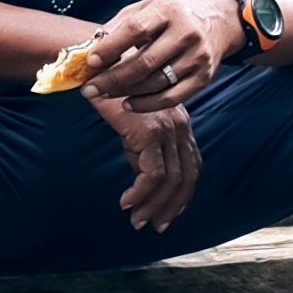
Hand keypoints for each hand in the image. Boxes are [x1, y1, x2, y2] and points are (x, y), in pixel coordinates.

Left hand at [80, 0, 241, 113]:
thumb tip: (92, 47)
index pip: (136, 30)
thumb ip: (121, 25)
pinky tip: (129, 103)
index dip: (111, 47)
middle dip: (113, 78)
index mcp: (168, 11)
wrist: (221, 21)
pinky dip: (147, 104)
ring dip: (125, 92)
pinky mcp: (204, 77)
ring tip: (104, 94)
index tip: (91, 62)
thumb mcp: (149, 7)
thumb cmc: (175, 13)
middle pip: (145, 62)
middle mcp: (186, 33)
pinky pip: (172, 97)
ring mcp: (197, 57)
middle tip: (90, 88)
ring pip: (156, 83)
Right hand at [96, 89, 201, 230]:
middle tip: (156, 225)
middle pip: (186, 176)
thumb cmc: (113, 92)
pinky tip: (127, 202)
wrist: (101, 66)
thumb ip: (141, 146)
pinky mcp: (149, 132)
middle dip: (172, 206)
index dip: (183, 193)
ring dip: (154, 205)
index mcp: (179, 125)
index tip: (170, 212)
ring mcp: (167, 130)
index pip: (191, 165)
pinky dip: (141, 193)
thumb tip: (139, 172)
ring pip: (170, 180)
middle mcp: (179, 128)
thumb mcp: (133, 123)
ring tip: (137, 221)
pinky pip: (152, 173)